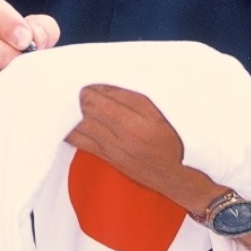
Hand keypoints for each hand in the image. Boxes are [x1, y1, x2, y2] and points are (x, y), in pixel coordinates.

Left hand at [66, 85, 223, 213]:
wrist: (183, 179)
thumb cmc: (180, 139)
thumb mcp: (165, 111)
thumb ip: (135, 95)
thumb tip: (106, 79)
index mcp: (138, 126)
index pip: (100, 97)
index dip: (91, 82)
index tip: (89, 71)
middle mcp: (121, 141)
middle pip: (86, 110)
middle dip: (79, 92)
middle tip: (76, 78)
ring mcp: (111, 152)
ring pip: (78, 126)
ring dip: (72, 109)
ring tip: (68, 94)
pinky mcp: (107, 159)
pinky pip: (78, 141)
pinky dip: (71, 126)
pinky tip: (66, 115)